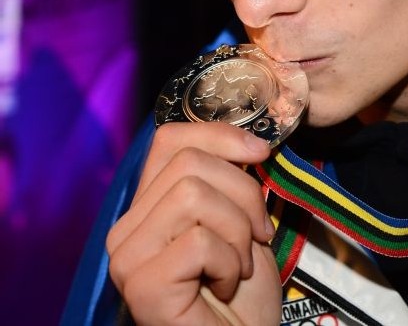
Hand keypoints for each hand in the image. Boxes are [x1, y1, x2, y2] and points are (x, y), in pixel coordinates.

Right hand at [106, 121, 281, 324]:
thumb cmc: (242, 290)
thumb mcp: (241, 220)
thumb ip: (229, 181)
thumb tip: (249, 142)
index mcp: (148, 206)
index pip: (170, 139)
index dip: (220, 135)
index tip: (260, 152)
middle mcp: (127, 228)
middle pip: (189, 164)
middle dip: (243, 194)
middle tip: (256, 236)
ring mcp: (128, 256)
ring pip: (192, 195)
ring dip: (238, 230)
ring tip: (237, 264)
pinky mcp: (141, 284)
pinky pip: (199, 241)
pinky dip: (229, 262)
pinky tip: (225, 285)